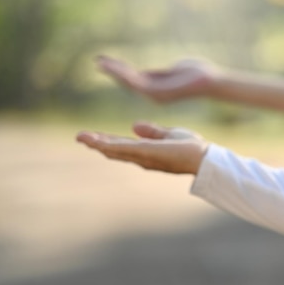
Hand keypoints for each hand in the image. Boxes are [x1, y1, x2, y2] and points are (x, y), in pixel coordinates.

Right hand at [76, 122, 208, 174]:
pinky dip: (112, 146)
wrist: (204, 157)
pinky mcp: (149, 153)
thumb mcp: (168, 135)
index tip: (91, 136)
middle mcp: (142, 158)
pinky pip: (126, 149)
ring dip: (99, 144)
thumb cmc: (190, 148)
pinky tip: (100, 142)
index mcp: (146, 152)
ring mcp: (145, 157)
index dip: (106, 141)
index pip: (122, 145)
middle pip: (115, 150)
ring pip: (117, 151)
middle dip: (97, 144)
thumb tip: (133, 126)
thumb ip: (152, 131)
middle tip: (79, 137)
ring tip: (82, 137)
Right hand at [96, 55, 219, 102]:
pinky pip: (135, 83)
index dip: (121, 71)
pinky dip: (123, 75)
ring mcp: (155, 95)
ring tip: (101, 62)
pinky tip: (114, 66)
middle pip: (129, 83)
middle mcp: (154, 95)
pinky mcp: (157, 93)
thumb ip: (158, 73)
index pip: (135, 80)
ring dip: (115, 72)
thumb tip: (147, 72)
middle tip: (98, 61)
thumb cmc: (196, 73)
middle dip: (114, 72)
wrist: (209, 80)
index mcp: (158, 89)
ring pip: (129, 83)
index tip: (107, 61)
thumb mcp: (173, 70)